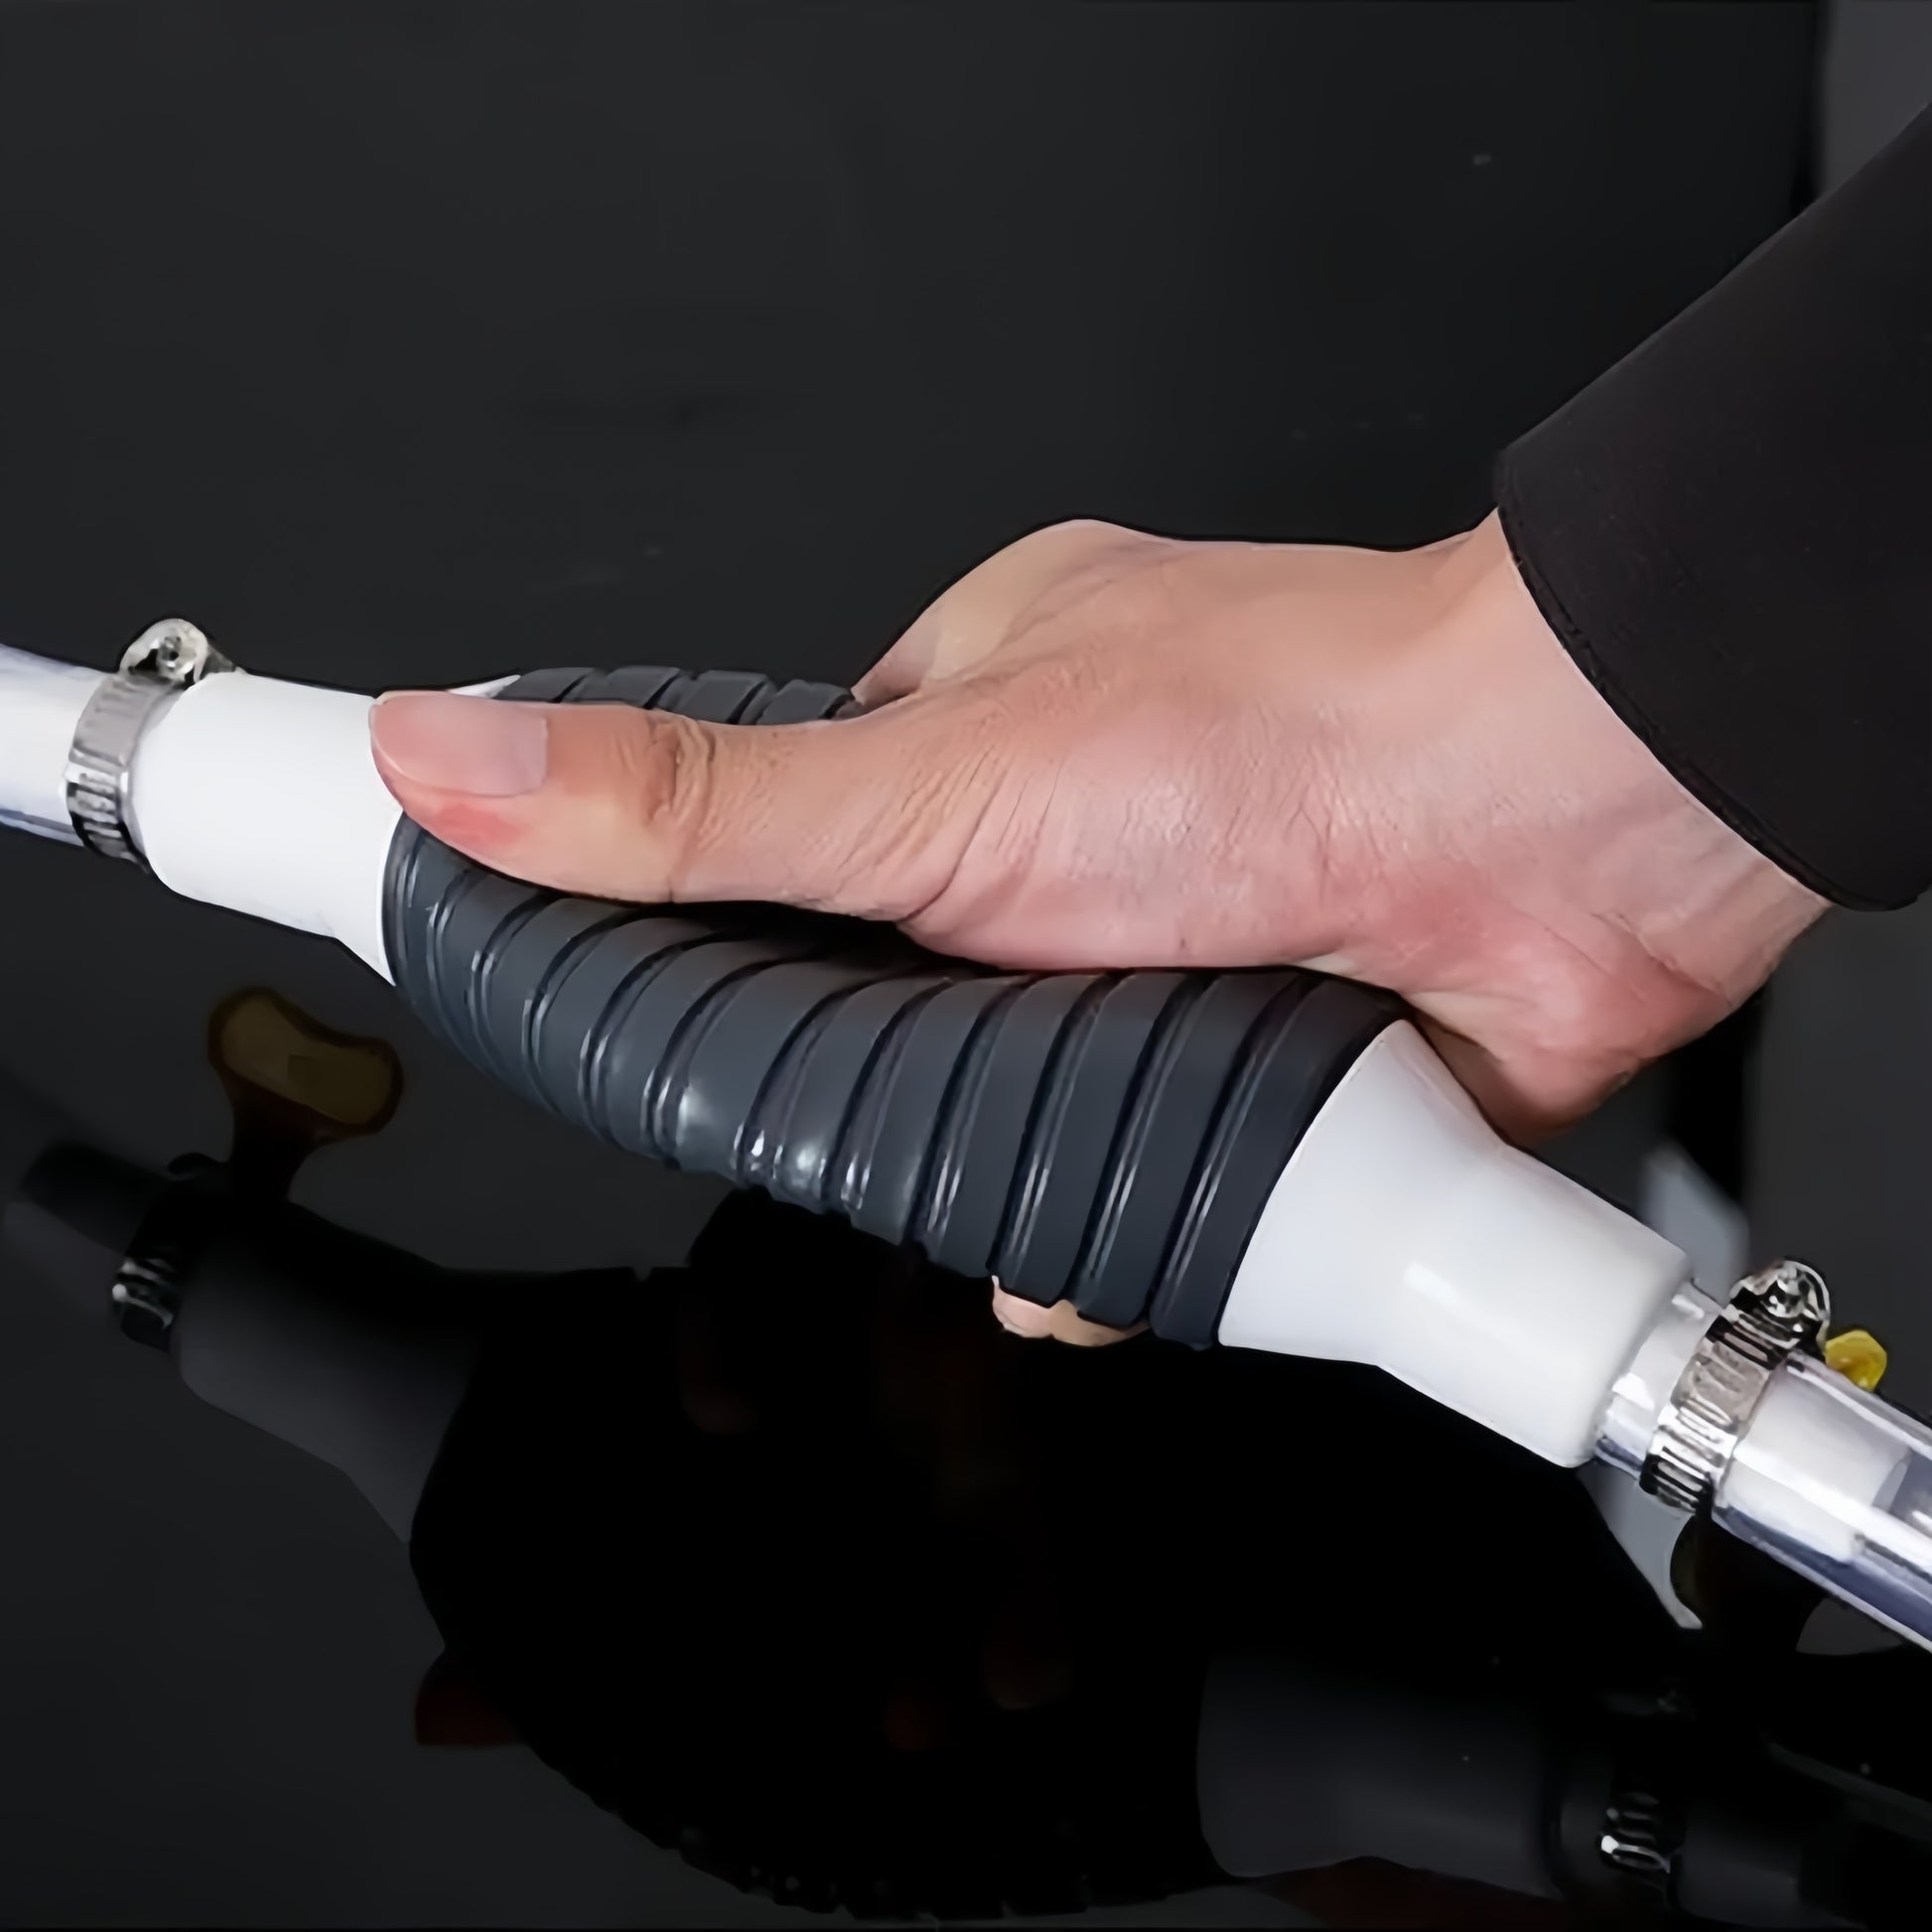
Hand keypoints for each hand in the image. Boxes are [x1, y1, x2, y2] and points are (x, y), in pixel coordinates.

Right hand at [372, 513, 1820, 1337]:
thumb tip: (448, 752)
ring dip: (1014, 1171)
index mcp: (971, 721)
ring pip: (1018, 1115)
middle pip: (896, 1008)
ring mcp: (1166, 953)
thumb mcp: (927, 780)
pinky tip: (1136, 1223)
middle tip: (902, 1111)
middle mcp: (1072, 836)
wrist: (1556, 825)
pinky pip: (1143, 1193)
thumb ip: (688, 808)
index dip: (733, 955)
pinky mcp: (1252, 1065)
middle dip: (886, 1090)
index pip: (785, 857)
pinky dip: (1130, 1229)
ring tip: (1047, 1157)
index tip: (701, 1030)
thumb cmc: (1281, 729)